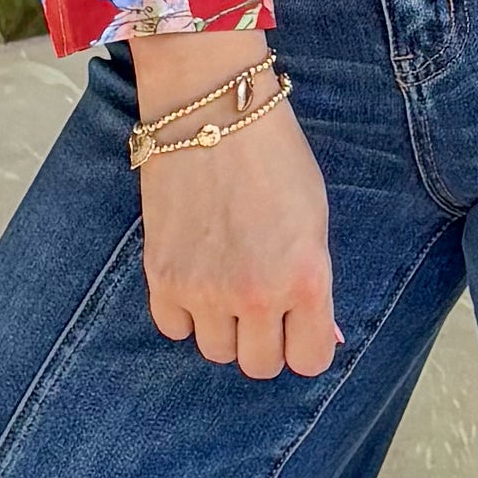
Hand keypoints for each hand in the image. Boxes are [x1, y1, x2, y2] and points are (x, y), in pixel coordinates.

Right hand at [133, 32, 337, 376]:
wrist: (212, 112)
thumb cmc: (274, 157)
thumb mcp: (313, 220)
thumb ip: (313, 282)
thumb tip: (316, 335)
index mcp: (305, 279)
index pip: (309, 361)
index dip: (305, 344)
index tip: (299, 324)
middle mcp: (255, 294)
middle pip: (259, 365)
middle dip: (265, 340)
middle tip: (262, 303)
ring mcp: (204, 289)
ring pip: (215, 351)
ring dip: (223, 327)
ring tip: (226, 282)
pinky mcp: (161, 277)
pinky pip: (174, 328)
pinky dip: (184, 313)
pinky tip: (195, 277)